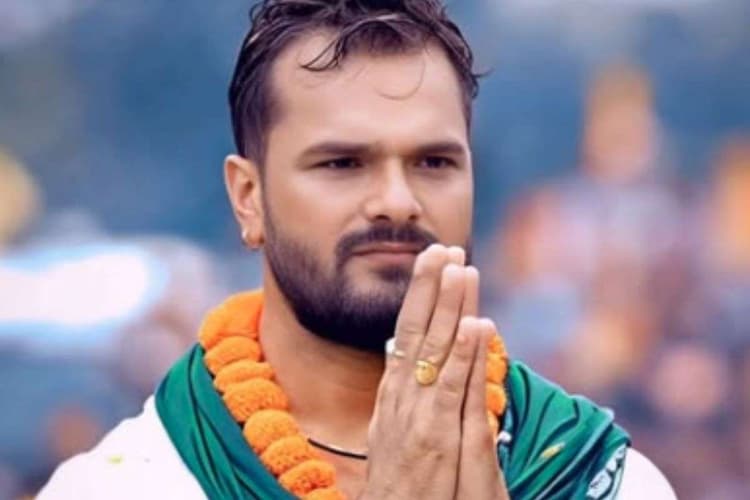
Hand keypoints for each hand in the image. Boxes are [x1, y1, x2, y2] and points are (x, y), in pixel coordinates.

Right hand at [360, 244, 475, 498]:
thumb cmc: (398, 482)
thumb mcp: (394, 431)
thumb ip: (404, 396)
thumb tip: (410, 361)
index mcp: (393, 393)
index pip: (406, 332)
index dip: (419, 295)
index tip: (432, 263)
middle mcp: (401, 396)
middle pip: (416, 330)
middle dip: (430, 287)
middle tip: (443, 248)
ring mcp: (417, 413)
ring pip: (436, 350)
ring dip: (450, 308)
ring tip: (462, 270)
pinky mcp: (436, 436)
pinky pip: (452, 388)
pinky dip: (465, 355)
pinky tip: (477, 325)